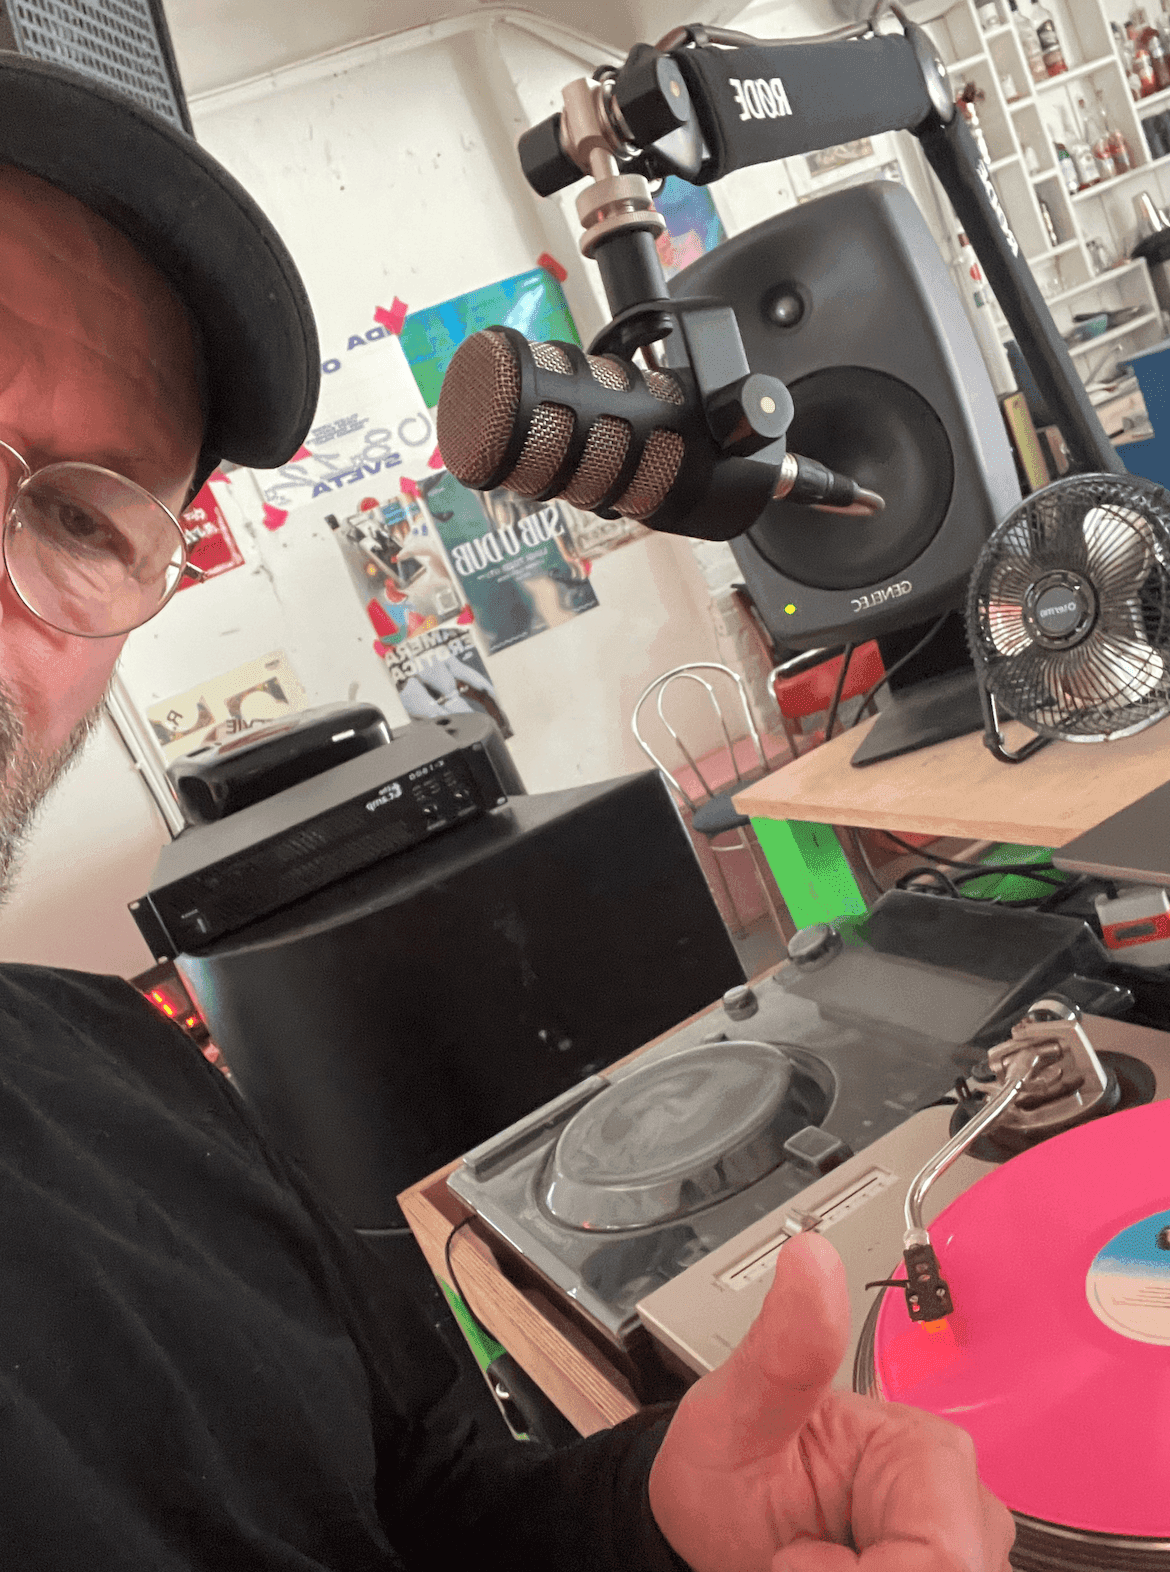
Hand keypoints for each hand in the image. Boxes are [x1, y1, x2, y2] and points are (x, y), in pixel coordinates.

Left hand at [647, 1231, 1014, 1571]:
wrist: (700, 1523)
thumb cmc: (723, 1462)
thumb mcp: (736, 1408)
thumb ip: (784, 1344)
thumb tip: (813, 1257)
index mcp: (920, 1447)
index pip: (945, 1549)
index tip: (795, 1558)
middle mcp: (952, 1500)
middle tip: (799, 1558)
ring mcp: (946, 1545)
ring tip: (812, 1560)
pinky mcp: (930, 1570)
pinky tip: (833, 1568)